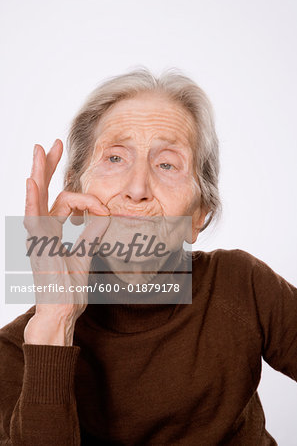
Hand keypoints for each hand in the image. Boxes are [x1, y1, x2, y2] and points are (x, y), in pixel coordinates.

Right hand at [23, 139, 110, 344]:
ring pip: (36, 198)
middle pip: (44, 191)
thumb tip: (103, 218)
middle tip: (52, 144)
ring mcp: (37, 237)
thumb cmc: (69, 288)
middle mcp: (42, 230)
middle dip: (48, 166)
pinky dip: (32, 200)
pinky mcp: (37, 246)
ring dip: (38, 173)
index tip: (104, 207)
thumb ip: (91, 236)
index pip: (65, 202)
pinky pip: (33, 219)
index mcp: (52, 231)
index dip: (87, 200)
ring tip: (39, 149)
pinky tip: (31, 181)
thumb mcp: (85, 256)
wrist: (60, 313)